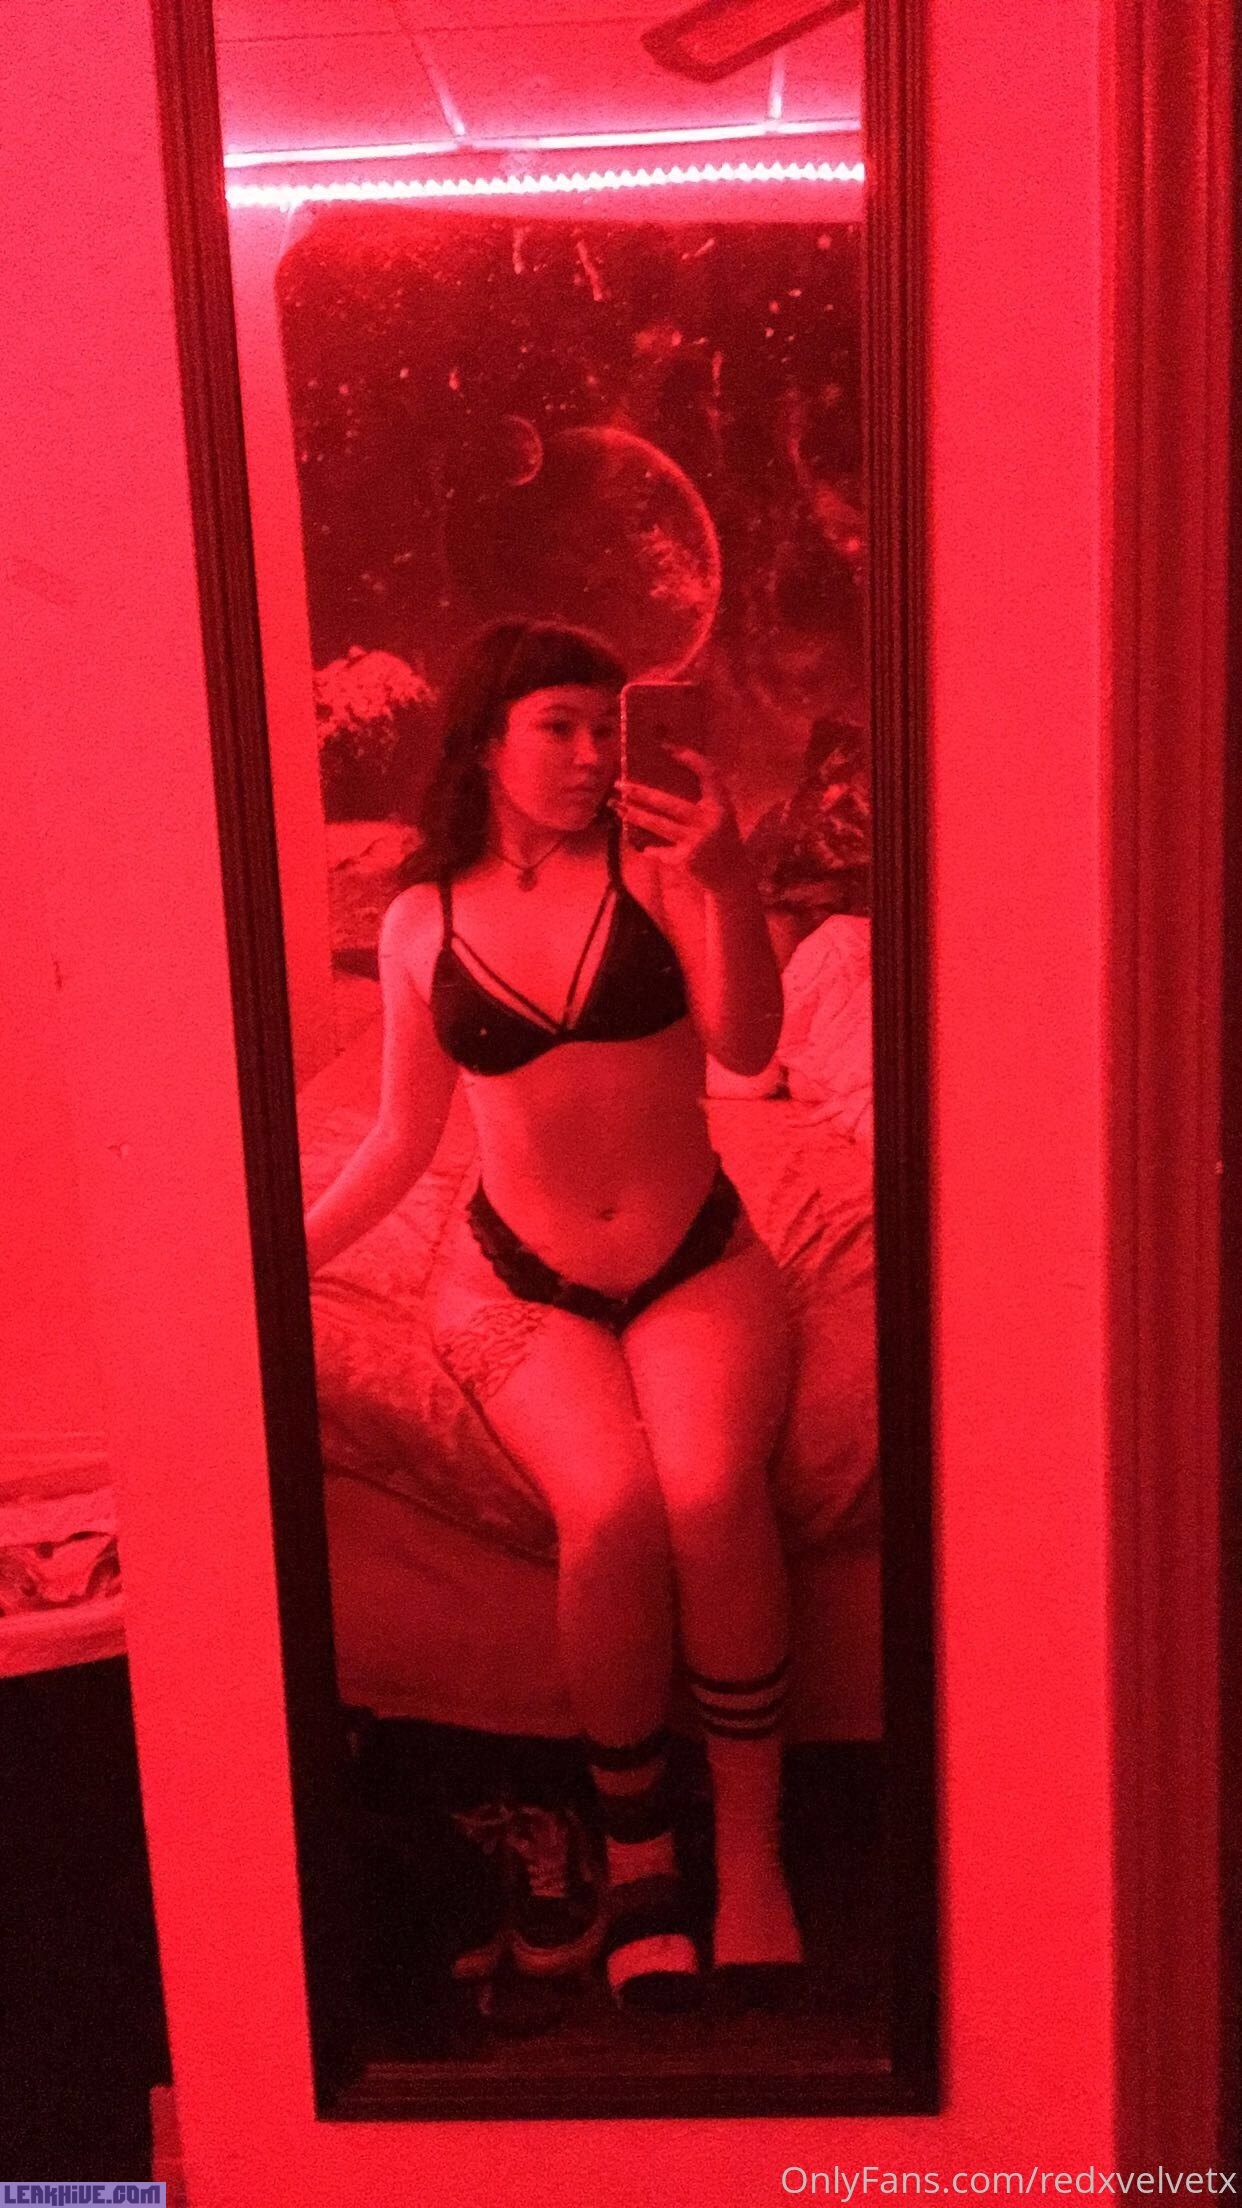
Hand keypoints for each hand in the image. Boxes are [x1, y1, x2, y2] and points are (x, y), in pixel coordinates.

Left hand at [612, 749, 744, 892]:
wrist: (732, 875)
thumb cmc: (721, 838)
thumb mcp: (721, 814)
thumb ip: (703, 798)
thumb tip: (665, 776)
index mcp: (721, 805)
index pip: (708, 773)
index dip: (690, 758)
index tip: (667, 747)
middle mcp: (709, 821)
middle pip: (670, 803)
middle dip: (642, 793)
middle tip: (620, 784)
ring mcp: (696, 842)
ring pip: (659, 825)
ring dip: (635, 815)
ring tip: (617, 807)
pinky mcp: (685, 860)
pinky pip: (660, 850)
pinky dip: (650, 848)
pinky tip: (641, 845)